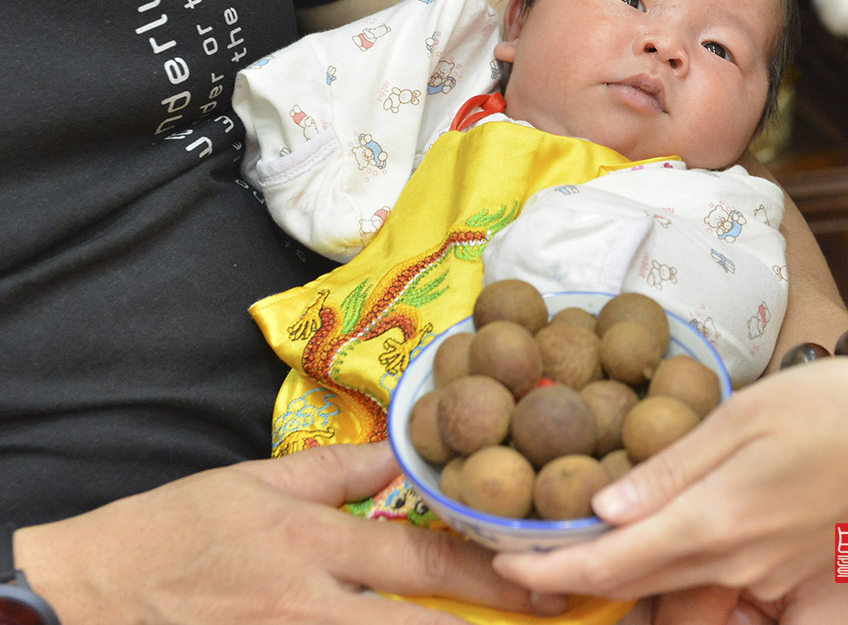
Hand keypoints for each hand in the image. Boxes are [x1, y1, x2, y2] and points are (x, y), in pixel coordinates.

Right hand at [17, 442, 564, 623]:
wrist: (86, 594)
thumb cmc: (173, 530)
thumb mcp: (255, 482)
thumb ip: (338, 472)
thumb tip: (402, 450)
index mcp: (315, 545)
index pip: (424, 561)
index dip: (493, 574)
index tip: (543, 581)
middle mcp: (312, 606)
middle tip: (549, 613)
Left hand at [495, 359, 847, 601]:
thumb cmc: (844, 410)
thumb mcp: (747, 417)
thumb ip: (673, 468)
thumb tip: (605, 507)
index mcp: (716, 520)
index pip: (610, 563)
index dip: (548, 567)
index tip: (503, 560)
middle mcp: (738, 564)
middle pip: (638, 586)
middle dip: (579, 576)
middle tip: (533, 549)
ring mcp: (772, 579)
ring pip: (681, 590)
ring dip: (633, 575)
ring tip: (591, 540)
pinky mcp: (800, 579)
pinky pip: (727, 586)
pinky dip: (687, 571)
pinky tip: (677, 538)